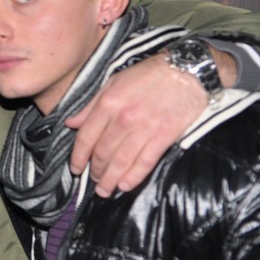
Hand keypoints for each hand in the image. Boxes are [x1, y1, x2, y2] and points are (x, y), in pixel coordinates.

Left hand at [65, 52, 217, 196]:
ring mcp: (144, 128)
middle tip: (93, 180)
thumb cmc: (149, 74)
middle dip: (95, 171)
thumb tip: (71, 123)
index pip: (86, 137)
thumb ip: (91, 106)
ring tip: (105, 190)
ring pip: (121, 161)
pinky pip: (145, 162)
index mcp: (108, 103)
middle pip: (102, 152)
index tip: (76, 168)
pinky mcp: (164, 136)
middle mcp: (123, 118)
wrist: (188, 70)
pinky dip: (133, 177)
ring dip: (110, 179)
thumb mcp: (114, 82)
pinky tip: (125, 186)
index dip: (78, 157)